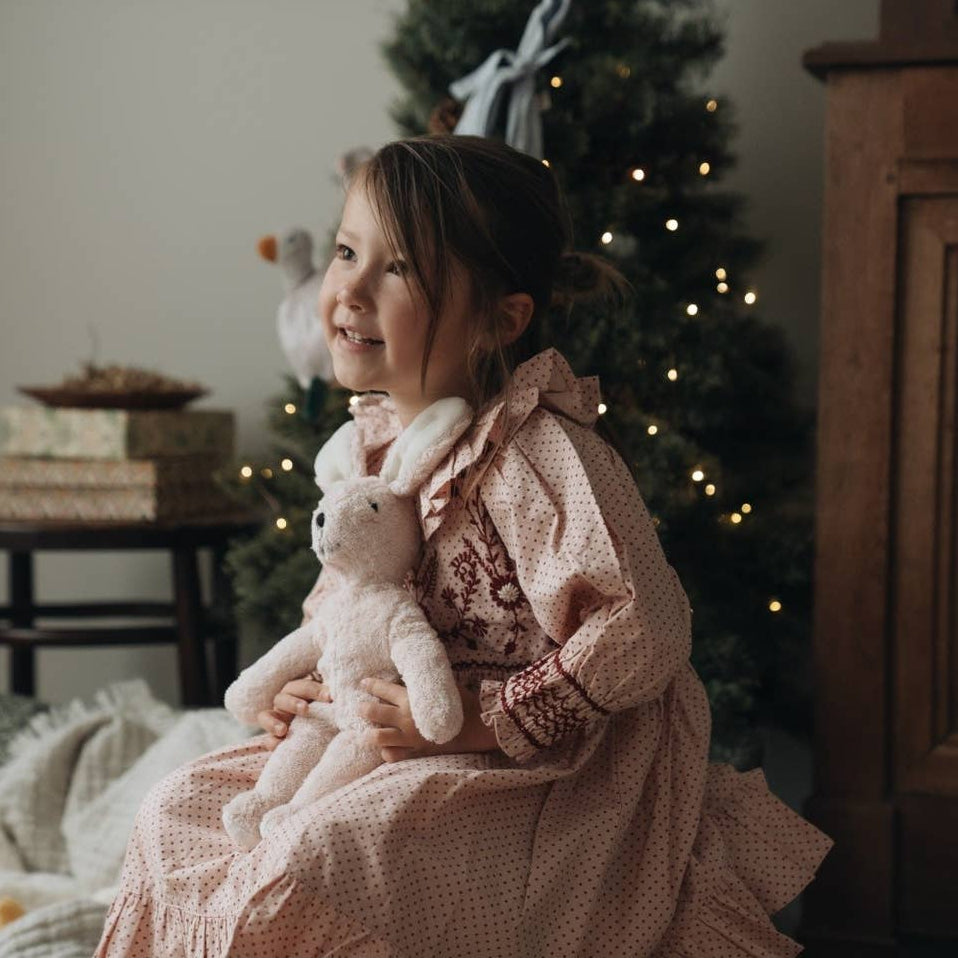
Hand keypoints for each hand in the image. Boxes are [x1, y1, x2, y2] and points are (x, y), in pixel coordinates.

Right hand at [256, 676, 330, 750]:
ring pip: (266, 716)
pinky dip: (270, 742)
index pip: (303, 686)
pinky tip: (278, 745)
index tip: (330, 697)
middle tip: (306, 709)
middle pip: (282, 697)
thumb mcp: (330, 704)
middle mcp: (285, 704)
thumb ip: (332, 698)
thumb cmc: (328, 712)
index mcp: (299, 692)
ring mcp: (277, 721)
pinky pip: (266, 740)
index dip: (315, 690)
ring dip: (273, 722)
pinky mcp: (274, 738)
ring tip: (283, 730)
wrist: (323, 736)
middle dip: (293, 702)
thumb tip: (341, 695)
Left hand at [358, 677, 499, 762]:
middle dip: (364, 708)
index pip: (385, 689)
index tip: (363, 682)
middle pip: (375, 712)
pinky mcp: (418, 751)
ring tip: (365, 733)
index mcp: (411, 699)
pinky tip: (386, 750)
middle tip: (359, 707)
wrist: (479, 727)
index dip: (372, 684)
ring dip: (370, 734)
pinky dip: (388, 753)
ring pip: (380, 737)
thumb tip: (419, 672)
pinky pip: (395, 756)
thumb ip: (427, 682)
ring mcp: (410, 737)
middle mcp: (406, 718)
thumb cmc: (464, 702)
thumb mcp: (445, 685)